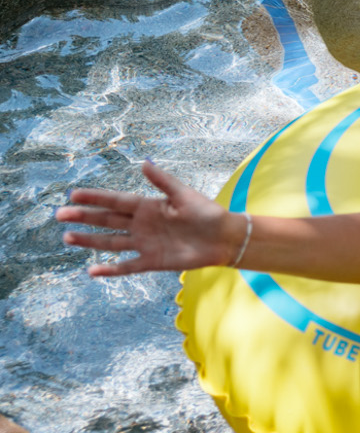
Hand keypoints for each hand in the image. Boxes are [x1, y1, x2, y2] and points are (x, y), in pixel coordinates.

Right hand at [58, 161, 236, 276]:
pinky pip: (127, 266)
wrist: (225, 238)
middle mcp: (142, 225)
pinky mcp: (152, 261)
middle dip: (84, 217)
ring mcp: (145, 244)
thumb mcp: (185, 194)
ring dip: (90, 241)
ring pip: (111, 243)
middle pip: (108, 220)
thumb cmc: (207, 213)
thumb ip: (163, 181)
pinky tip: (92, 271)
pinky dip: (110, 270)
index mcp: (149, 206)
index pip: (117, 201)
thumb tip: (143, 162)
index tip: (73, 194)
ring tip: (68, 237)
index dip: (96, 198)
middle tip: (60, 215)